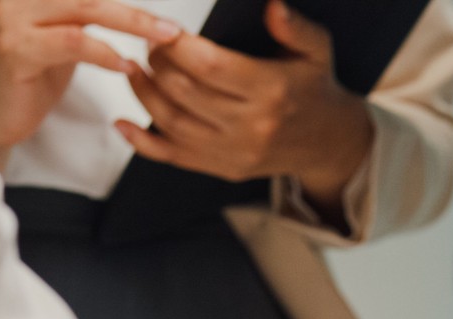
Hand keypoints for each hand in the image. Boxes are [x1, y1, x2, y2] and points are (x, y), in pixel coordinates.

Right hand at [0, 0, 181, 151]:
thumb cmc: (27, 77)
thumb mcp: (63, 38)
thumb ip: (87, 18)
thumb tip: (129, 13)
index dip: (124, 1)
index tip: (160, 16)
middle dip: (136, 13)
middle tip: (171, 28)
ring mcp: (15, 20)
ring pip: (85, 11)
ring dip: (130, 26)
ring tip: (161, 42)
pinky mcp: (17, 50)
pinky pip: (71, 43)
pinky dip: (103, 52)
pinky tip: (125, 65)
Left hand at [118, 1, 372, 216]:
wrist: (328, 142)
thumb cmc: (314, 88)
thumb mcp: (317, 50)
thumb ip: (294, 27)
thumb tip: (273, 6)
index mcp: (271, 90)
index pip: (209, 66)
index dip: (177, 46)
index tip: (164, 30)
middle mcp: (251, 126)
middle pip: (184, 92)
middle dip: (157, 64)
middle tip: (149, 45)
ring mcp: (236, 151)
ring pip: (172, 122)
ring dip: (144, 94)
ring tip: (134, 69)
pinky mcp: (224, 168)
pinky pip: (174, 157)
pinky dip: (142, 142)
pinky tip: (124, 123)